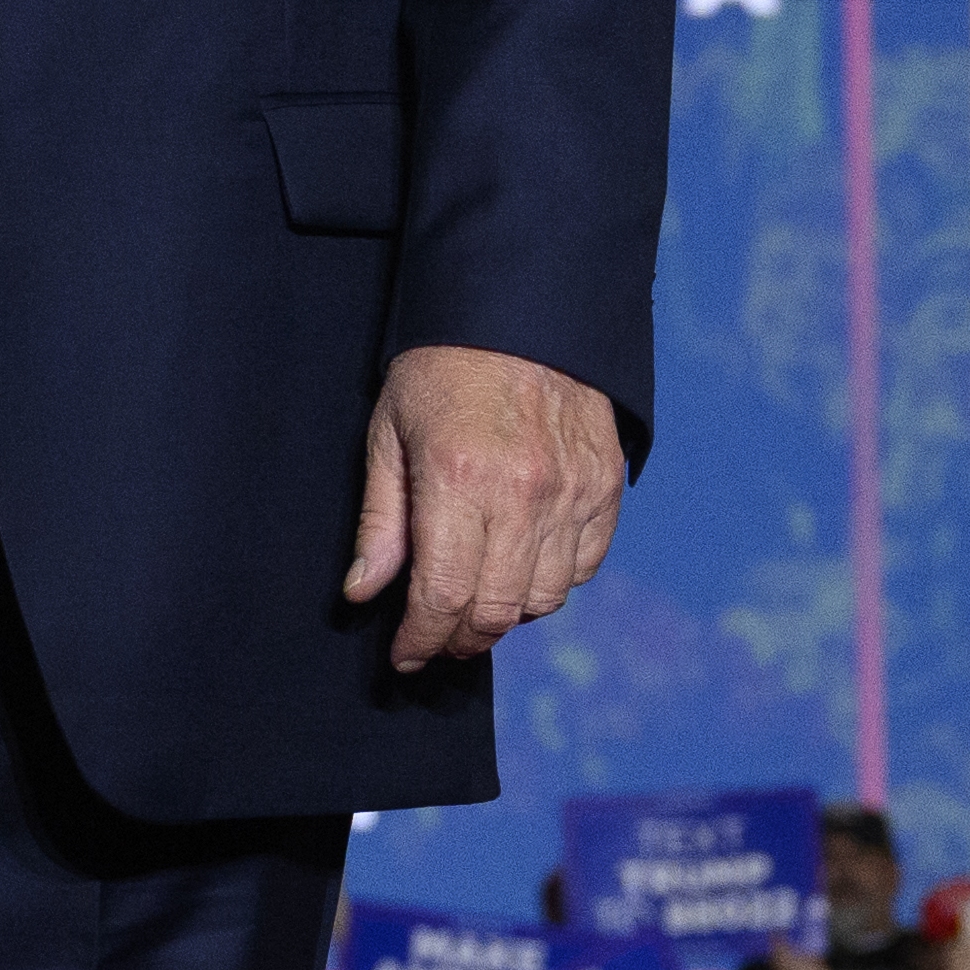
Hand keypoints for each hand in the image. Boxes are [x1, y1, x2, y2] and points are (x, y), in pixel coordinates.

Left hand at [345, 347, 622, 669]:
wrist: (523, 312)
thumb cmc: (441, 371)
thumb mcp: (388, 435)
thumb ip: (380, 522)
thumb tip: (363, 594)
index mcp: (458, 481)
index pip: (442, 597)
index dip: (421, 640)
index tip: (405, 657)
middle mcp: (523, 494)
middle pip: (496, 611)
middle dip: (460, 639)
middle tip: (436, 640)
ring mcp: (573, 492)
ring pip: (543, 598)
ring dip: (506, 615)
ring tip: (475, 602)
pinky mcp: (606, 486)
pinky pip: (584, 566)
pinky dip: (553, 582)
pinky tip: (520, 568)